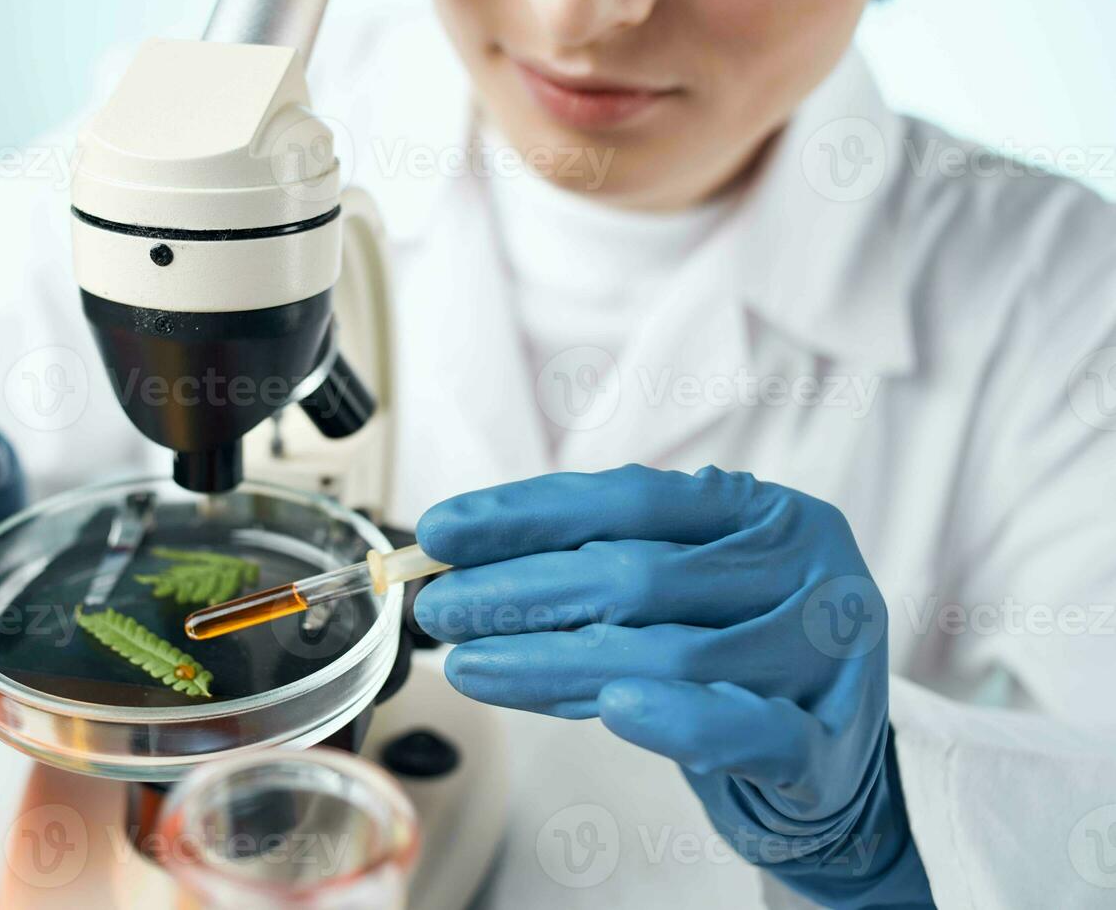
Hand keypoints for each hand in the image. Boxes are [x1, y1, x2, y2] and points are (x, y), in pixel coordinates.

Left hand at [412, 465, 931, 907]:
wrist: (829, 769)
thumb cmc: (735, 660)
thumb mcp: (682, 592)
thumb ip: (601, 567)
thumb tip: (465, 564)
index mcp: (765, 513)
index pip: (630, 499)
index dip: (526, 514)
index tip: (442, 531)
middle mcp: (804, 570)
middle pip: (638, 574)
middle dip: (521, 591)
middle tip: (440, 610)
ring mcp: (822, 656)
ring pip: (669, 653)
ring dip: (551, 662)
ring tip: (469, 666)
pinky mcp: (826, 745)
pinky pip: (747, 729)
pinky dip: (677, 720)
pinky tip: (611, 709)